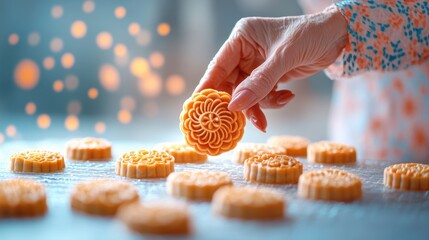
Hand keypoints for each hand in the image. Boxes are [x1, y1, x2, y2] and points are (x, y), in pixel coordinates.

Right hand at [195, 5, 347, 131]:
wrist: (338, 37)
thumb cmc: (310, 35)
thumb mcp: (284, 58)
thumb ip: (260, 83)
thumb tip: (235, 106)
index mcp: (242, 38)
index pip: (218, 66)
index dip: (208, 88)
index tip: (200, 109)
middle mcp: (245, 51)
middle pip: (231, 84)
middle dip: (240, 103)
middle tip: (241, 122)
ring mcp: (256, 65)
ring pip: (247, 94)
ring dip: (259, 106)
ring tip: (270, 114)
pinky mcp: (268, 75)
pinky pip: (262, 95)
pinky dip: (272, 101)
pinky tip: (288, 96)